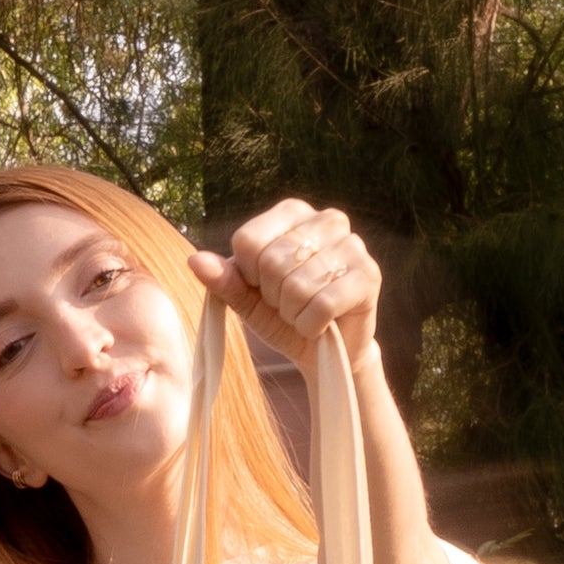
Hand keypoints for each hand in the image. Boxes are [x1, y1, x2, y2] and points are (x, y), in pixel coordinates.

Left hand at [192, 195, 380, 371]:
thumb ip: (223, 279)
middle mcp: (327, 219)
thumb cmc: (283, 317)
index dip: (248, 276)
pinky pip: (323, 304)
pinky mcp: (368, 275)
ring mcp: (353, 245)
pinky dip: (312, 325)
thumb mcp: (246, 299)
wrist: (323, 351)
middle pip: (272, 262)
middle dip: (274, 297)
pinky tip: (322, 324)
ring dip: (294, 314)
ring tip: (305, 314)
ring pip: (298, 286)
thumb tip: (195, 260)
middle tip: (289, 305)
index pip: (248, 240)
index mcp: (292, 213)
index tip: (263, 287)